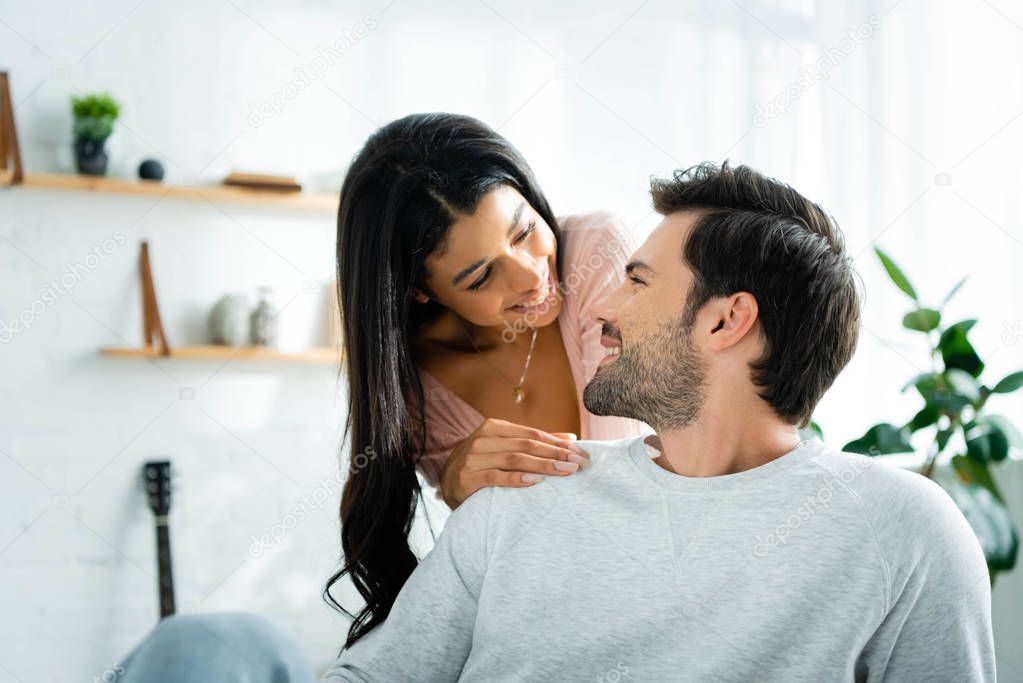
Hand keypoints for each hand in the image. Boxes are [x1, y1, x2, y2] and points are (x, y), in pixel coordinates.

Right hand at [438, 418, 589, 508]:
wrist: (447, 482)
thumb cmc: (482, 465)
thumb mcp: (504, 448)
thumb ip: (533, 443)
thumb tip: (570, 439)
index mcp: (494, 428)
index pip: (533, 434)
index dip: (559, 444)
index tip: (581, 454)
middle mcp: (483, 439)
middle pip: (527, 445)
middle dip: (557, 454)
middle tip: (580, 464)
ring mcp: (474, 458)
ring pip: (515, 459)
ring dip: (544, 465)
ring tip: (566, 472)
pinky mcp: (467, 478)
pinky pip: (496, 477)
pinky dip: (517, 479)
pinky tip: (536, 481)